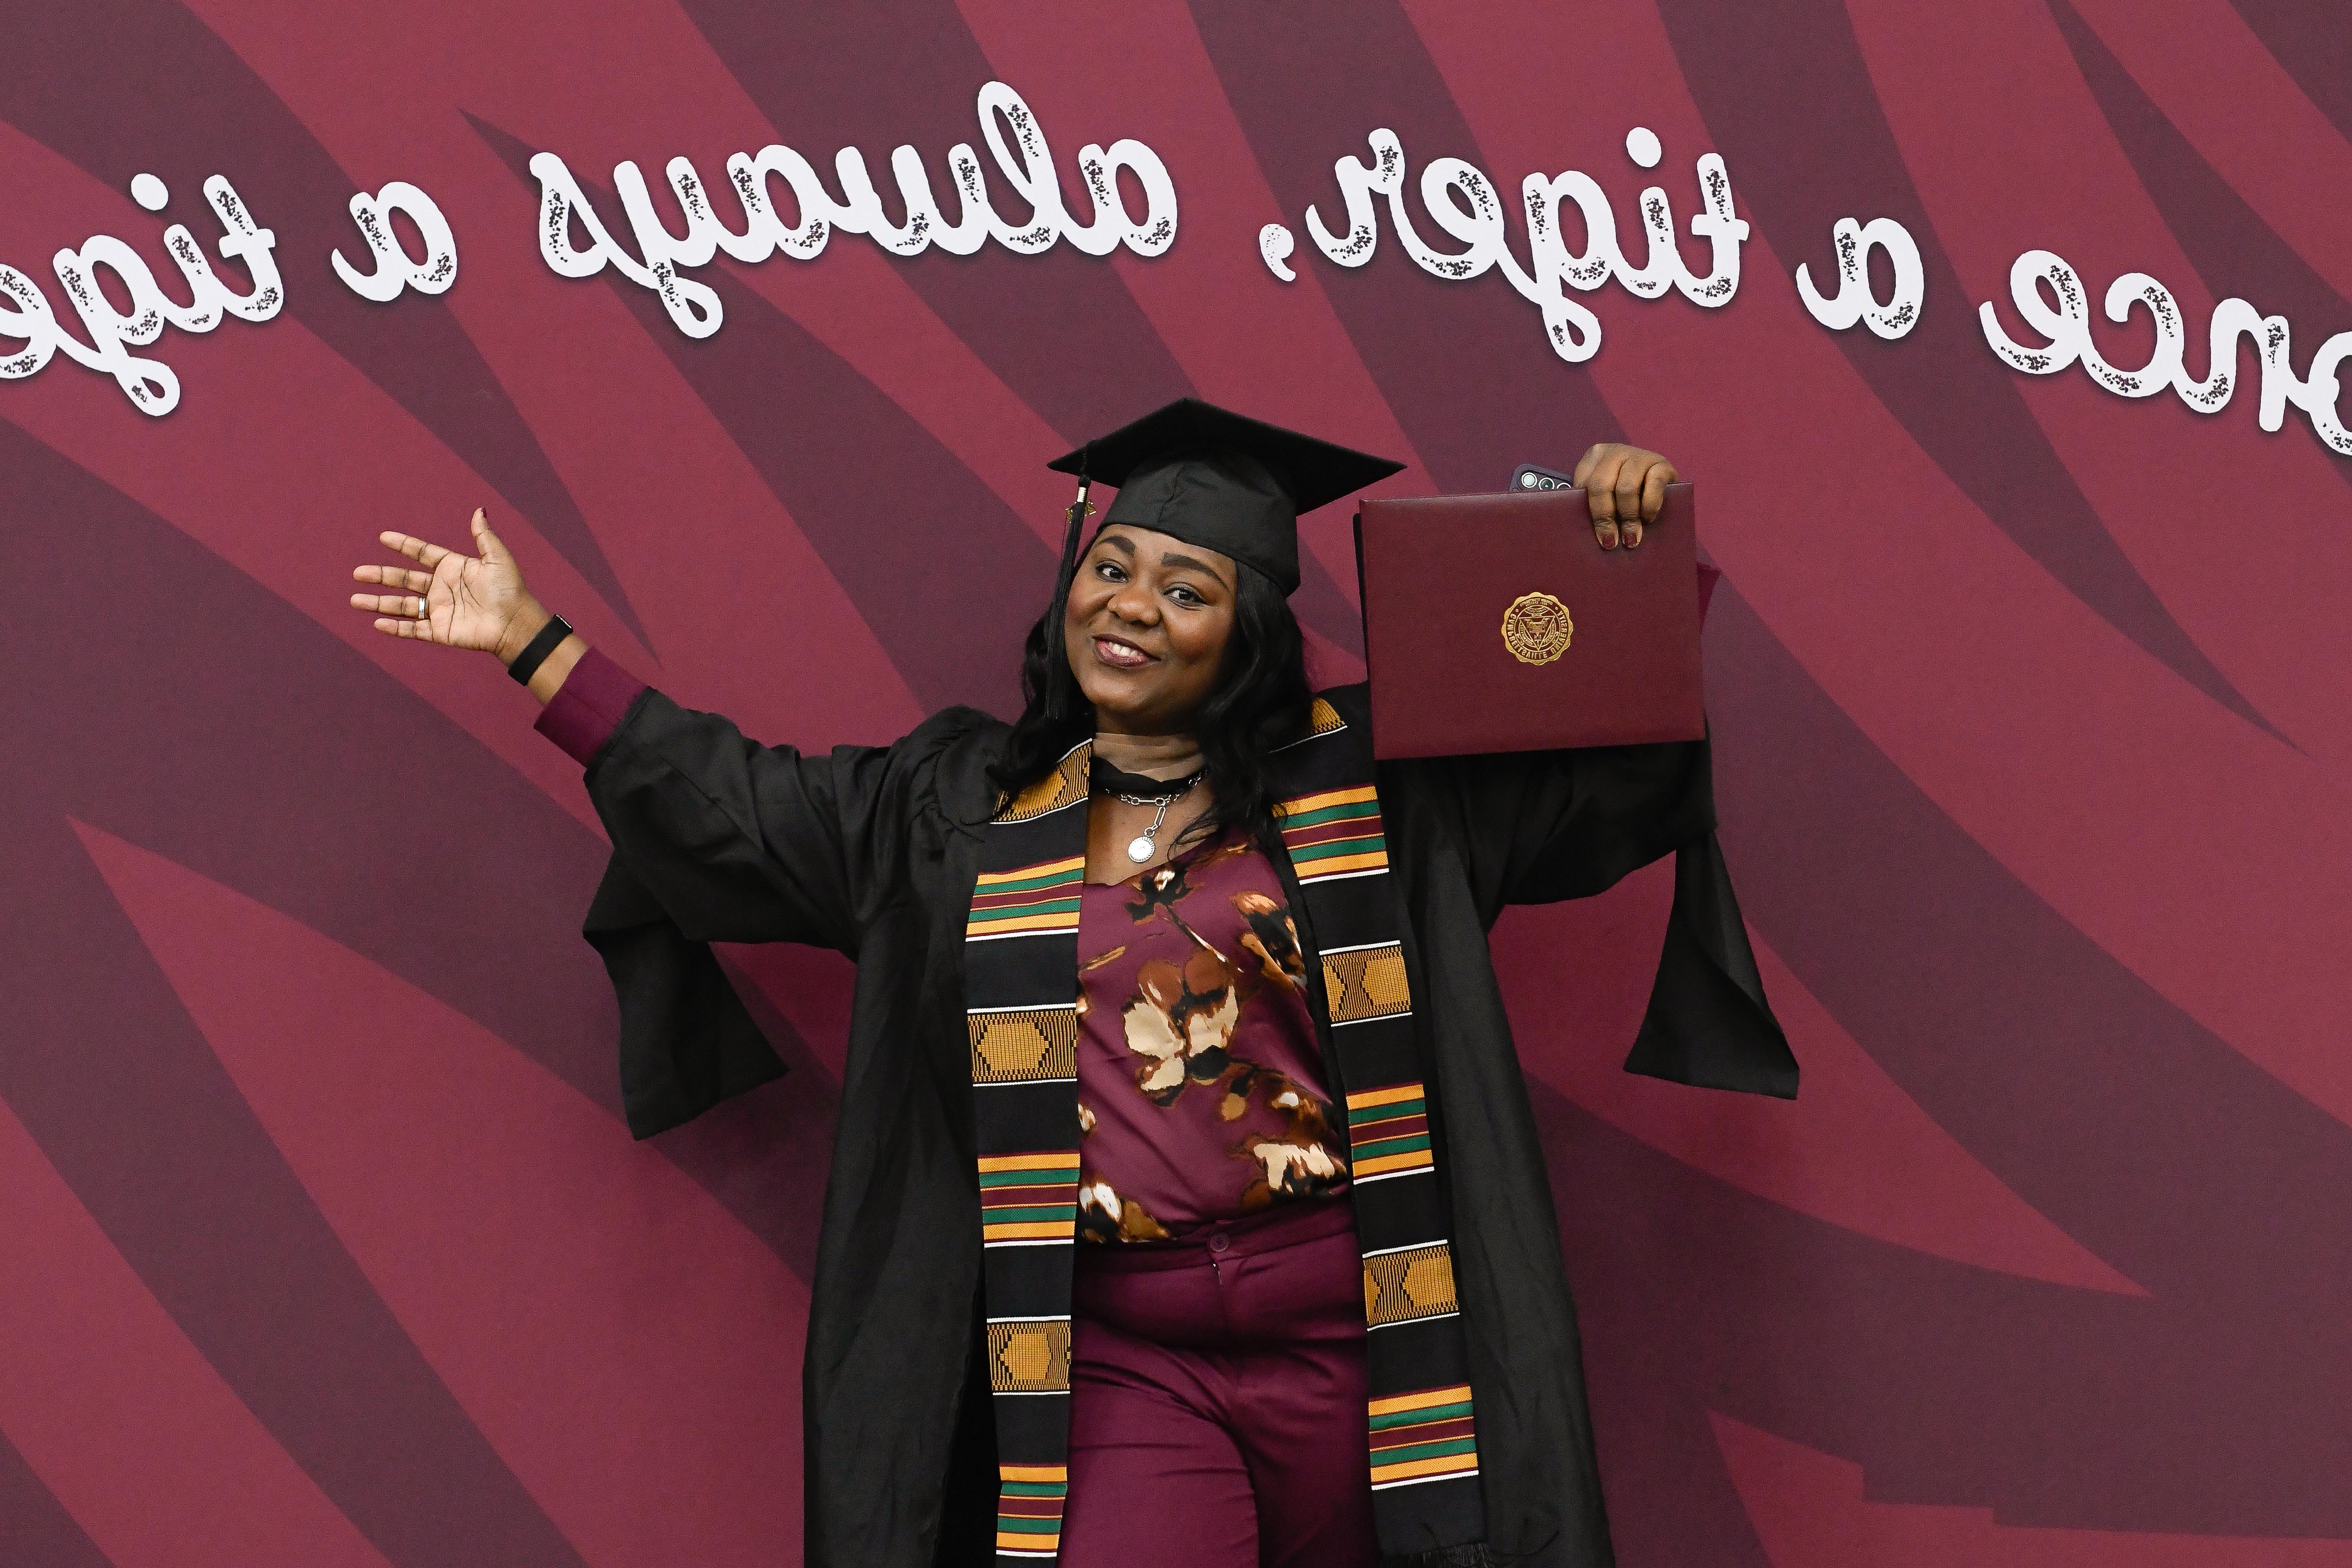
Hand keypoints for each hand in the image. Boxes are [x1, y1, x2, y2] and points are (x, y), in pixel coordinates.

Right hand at [350, 507, 544, 661]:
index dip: (404, 545)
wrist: (516, 623)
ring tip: (354, 600)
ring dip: (378, 603)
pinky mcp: (440, 631)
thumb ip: (484, 536)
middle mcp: (442, 588)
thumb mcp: (497, 558)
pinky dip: (396, 628)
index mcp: (453, 568)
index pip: (422, 554)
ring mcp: (439, 610)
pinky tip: (377, 624)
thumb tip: (479, 510)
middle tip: (357, 573)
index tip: (383, 537)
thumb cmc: (511, 590)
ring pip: (402, 606)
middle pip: (404, 580)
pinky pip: (413, 629)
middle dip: (380, 576)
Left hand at [1570, 443, 1678, 549]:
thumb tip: (1588, 531)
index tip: (1601, 538)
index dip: (1593, 514)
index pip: (1585, 484)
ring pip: (1626, 488)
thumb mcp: (1602, 493)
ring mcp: (1639, 455)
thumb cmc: (1622, 492)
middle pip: (1602, 485)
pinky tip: (1648, 518)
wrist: (1658, 481)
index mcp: (1596, 455)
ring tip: (1631, 537)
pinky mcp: (1662, 464)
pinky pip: (1654, 484)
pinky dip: (1649, 506)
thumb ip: (1592, 503)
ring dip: (1628, 516)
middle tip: (1613, 542)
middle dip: (1606, 518)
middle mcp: (1616, 451)